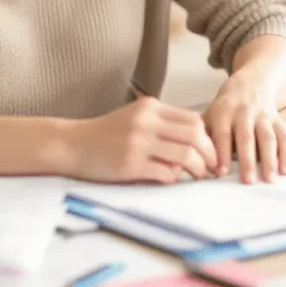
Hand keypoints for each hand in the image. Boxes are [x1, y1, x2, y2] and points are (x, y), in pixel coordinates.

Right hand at [65, 98, 216, 183]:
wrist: (73, 144)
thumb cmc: (107, 134)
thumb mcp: (136, 118)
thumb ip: (162, 123)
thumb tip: (197, 139)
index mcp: (150, 107)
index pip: (193, 118)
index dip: (208, 137)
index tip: (212, 151)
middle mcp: (146, 121)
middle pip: (194, 134)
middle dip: (209, 153)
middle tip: (212, 167)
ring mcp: (138, 142)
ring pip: (185, 155)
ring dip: (197, 169)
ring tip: (198, 176)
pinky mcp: (130, 164)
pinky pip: (166, 173)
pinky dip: (175, 178)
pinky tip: (171, 179)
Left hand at [203, 73, 285, 184]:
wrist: (251, 82)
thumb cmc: (226, 106)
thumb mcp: (211, 113)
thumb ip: (204, 136)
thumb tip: (196, 162)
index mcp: (224, 111)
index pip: (222, 133)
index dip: (222, 153)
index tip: (221, 173)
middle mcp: (244, 112)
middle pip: (246, 137)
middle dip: (247, 160)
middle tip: (248, 181)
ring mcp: (263, 115)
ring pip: (268, 137)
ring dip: (270, 159)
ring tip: (270, 179)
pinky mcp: (278, 119)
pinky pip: (284, 136)